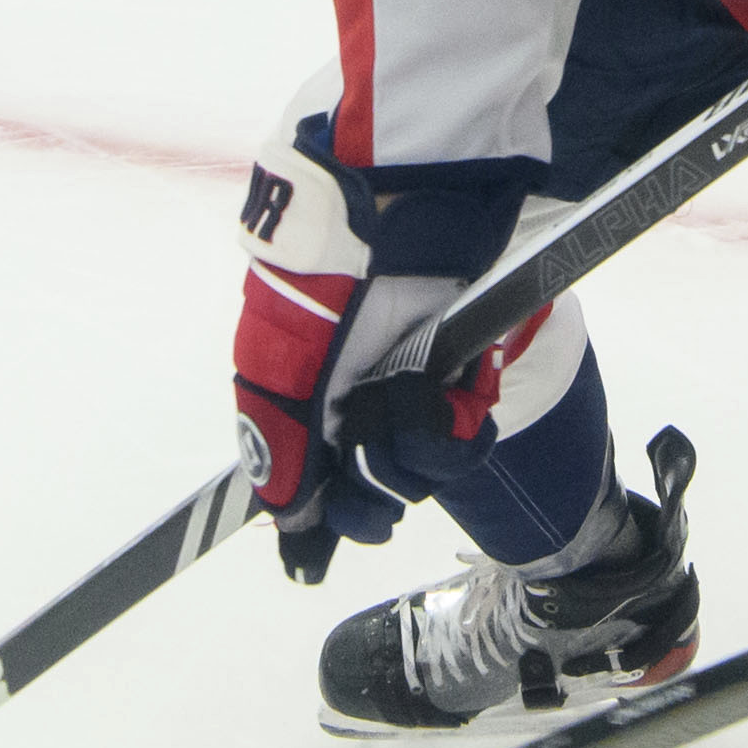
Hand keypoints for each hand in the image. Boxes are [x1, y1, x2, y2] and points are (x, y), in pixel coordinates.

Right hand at [228, 124, 565, 575]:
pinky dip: (465, 413)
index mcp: (296, 380)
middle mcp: (352, 383)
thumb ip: (280, 439)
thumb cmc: (330, 261)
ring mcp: (410, 371)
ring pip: (422, 460)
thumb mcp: (285, 355)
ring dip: (427, 445)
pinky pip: (467, 421)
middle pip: (368, 478)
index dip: (317, 520)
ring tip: (434, 401)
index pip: (303, 475)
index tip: (313, 566)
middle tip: (380, 483)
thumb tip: (282, 519)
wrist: (415, 181)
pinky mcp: (463, 357)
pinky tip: (465, 386)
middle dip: (378, 486)